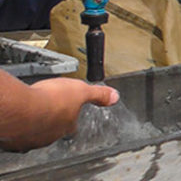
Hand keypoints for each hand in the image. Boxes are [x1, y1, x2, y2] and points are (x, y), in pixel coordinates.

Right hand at [1, 78, 118, 151]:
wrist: (21, 109)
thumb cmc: (49, 99)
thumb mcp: (82, 90)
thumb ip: (98, 95)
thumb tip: (115, 96)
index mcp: (68, 125)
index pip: (72, 123)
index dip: (69, 113)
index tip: (64, 107)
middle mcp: (51, 136)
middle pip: (54, 128)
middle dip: (51, 118)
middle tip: (45, 106)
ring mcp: (33, 139)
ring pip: (36, 131)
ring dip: (35, 122)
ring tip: (32, 110)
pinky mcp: (15, 139)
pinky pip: (18, 134)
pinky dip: (19, 126)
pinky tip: (19, 117)